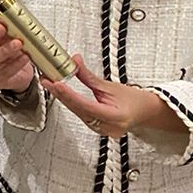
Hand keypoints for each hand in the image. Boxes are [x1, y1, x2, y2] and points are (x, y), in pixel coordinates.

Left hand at [43, 54, 184, 137]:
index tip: (57, 84)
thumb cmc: (133, 100)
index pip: (87, 106)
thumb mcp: (110, 85)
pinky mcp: (97, 129)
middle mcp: (108, 127)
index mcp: (116, 117)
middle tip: (47, 80)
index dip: (70, 95)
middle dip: (61, 95)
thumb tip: (74, 61)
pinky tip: (62, 95)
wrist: (145, 112)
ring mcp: (102, 131)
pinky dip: (71, 104)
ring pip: (78, 113)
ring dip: (64, 99)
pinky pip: (80, 116)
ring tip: (51, 85)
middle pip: (79, 110)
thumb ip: (88, 76)